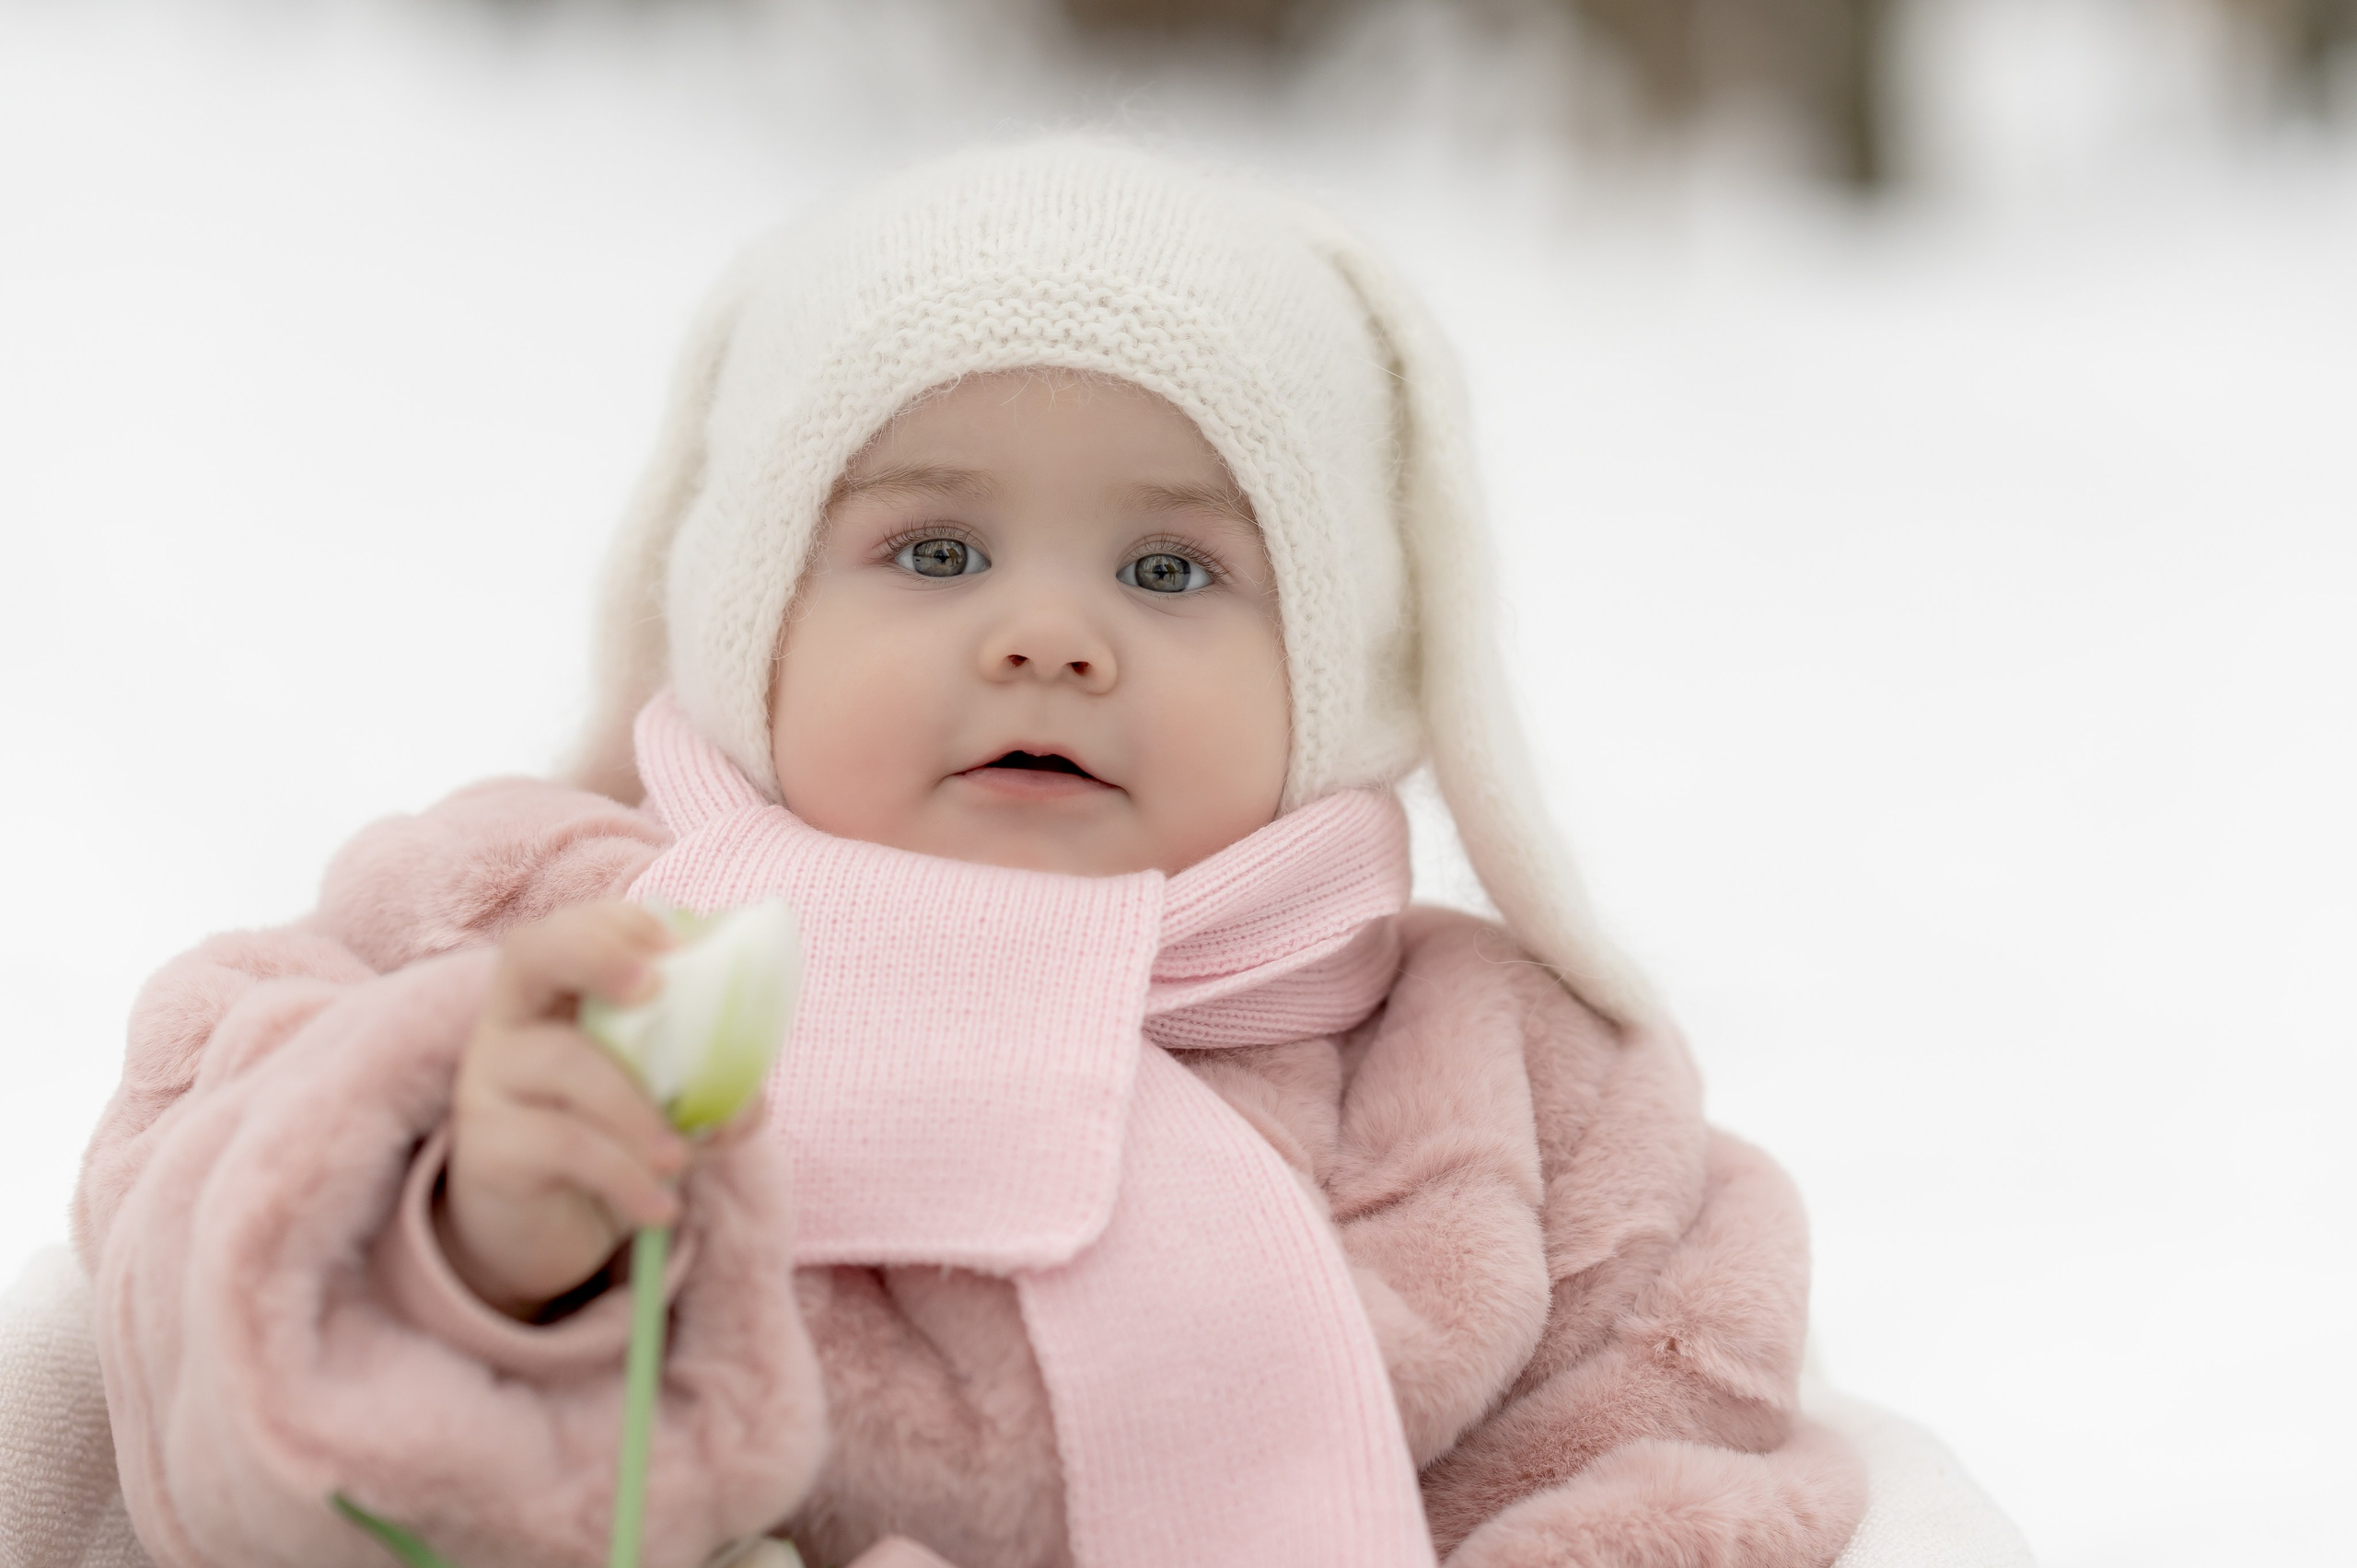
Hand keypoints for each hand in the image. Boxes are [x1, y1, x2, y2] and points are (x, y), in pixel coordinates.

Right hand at [440, 902, 686, 1317]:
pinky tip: (661, 1207)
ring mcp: (488, 1082)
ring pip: (567, 1063)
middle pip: (530, 955)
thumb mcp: (662, 1104)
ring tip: (680, 1157)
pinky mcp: (487, 1150)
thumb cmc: (611, 1143)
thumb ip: (707, 1086)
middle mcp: (509, 1025)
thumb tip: (752, 1102)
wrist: (546, 1232)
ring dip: (639, 1110)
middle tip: (655, 987)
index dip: (616, 924)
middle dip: (597, 955)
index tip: (677, 943)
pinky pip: (563, 1146)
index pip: (567, 931)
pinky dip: (626, 1176)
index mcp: (553, 997)